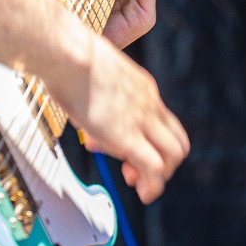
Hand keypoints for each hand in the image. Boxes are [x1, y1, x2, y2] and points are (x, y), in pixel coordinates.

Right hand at [70, 41, 189, 202]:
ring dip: (160, 176)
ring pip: (173, 156)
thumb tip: (82, 110)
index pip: (163, 121)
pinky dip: (152, 185)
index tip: (131, 150)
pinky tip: (142, 192)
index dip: (153, 142)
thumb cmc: (68, 58)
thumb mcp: (92, 75)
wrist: (68, 52)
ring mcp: (141, 119)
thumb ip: (94, 94)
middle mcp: (149, 104)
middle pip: (177, 141)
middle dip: (163, 163)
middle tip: (136, 171)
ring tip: (140, 186)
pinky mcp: (127, 136)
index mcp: (143, 88)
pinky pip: (153, 167)